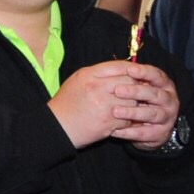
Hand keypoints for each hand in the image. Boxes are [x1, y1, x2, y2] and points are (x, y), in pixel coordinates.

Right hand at [47, 62, 178, 149]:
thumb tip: (121, 71)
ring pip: (132, 100)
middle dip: (134, 86)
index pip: (119, 66)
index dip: (131, 70)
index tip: (136, 74)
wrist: (57, 127)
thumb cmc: (66, 103)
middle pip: (129, 82)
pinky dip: (128, 119)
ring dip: (133, 104)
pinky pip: (129, 118)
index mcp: (89, 75)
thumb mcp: (77, 80)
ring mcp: (105, 106)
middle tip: (135, 91)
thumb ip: (98, 74)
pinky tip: (121, 119)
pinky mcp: (109, 122)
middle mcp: (98, 88)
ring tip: (126, 106)